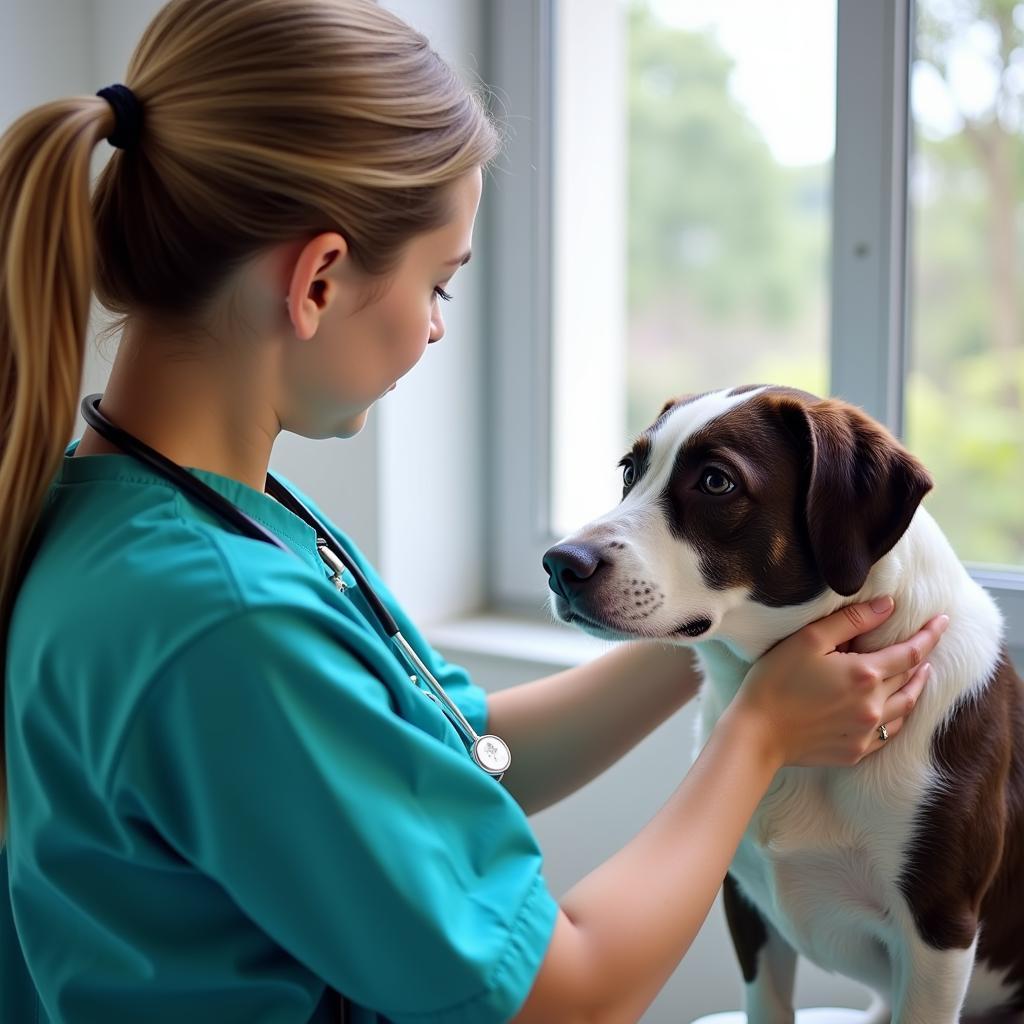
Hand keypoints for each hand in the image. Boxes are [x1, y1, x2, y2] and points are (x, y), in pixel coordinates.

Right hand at [731, 597, 948, 767]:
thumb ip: (851, 621)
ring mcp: (866, 733)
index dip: (929, 635)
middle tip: (928, 643)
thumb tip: (888, 606)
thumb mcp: (808, 639)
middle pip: (909, 678)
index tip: (943, 621)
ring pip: (905, 708)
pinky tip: (895, 708)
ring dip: (916, 688)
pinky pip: (890, 733)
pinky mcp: (856, 752)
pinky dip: (899, 716)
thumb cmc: (776, 681)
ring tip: (921, 673)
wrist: (757, 734)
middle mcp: (873, 706)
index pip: (910, 652)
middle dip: (922, 658)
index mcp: (864, 675)